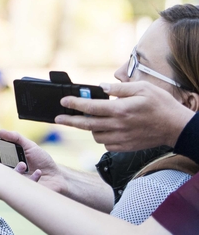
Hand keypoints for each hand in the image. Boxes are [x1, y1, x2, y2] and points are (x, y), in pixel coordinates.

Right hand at [0, 130, 66, 193]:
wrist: (57, 176)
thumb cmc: (42, 162)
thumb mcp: (30, 146)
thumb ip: (16, 138)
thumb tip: (0, 132)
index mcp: (8, 164)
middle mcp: (9, 175)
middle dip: (1, 165)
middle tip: (8, 158)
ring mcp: (16, 185)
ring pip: (8, 180)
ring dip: (16, 170)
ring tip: (23, 164)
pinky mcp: (25, 193)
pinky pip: (23, 187)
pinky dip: (31, 178)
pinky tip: (38, 172)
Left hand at [55, 81, 194, 150]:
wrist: (177, 127)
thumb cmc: (161, 105)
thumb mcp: (143, 88)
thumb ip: (120, 89)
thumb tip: (101, 88)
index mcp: (120, 110)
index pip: (90, 107)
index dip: (74, 103)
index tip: (63, 101)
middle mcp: (118, 125)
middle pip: (86, 124)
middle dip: (69, 121)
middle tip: (58, 118)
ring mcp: (122, 138)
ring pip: (95, 135)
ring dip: (88, 128)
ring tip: (86, 121)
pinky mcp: (126, 147)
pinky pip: (106, 144)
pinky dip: (102, 137)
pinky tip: (104, 130)